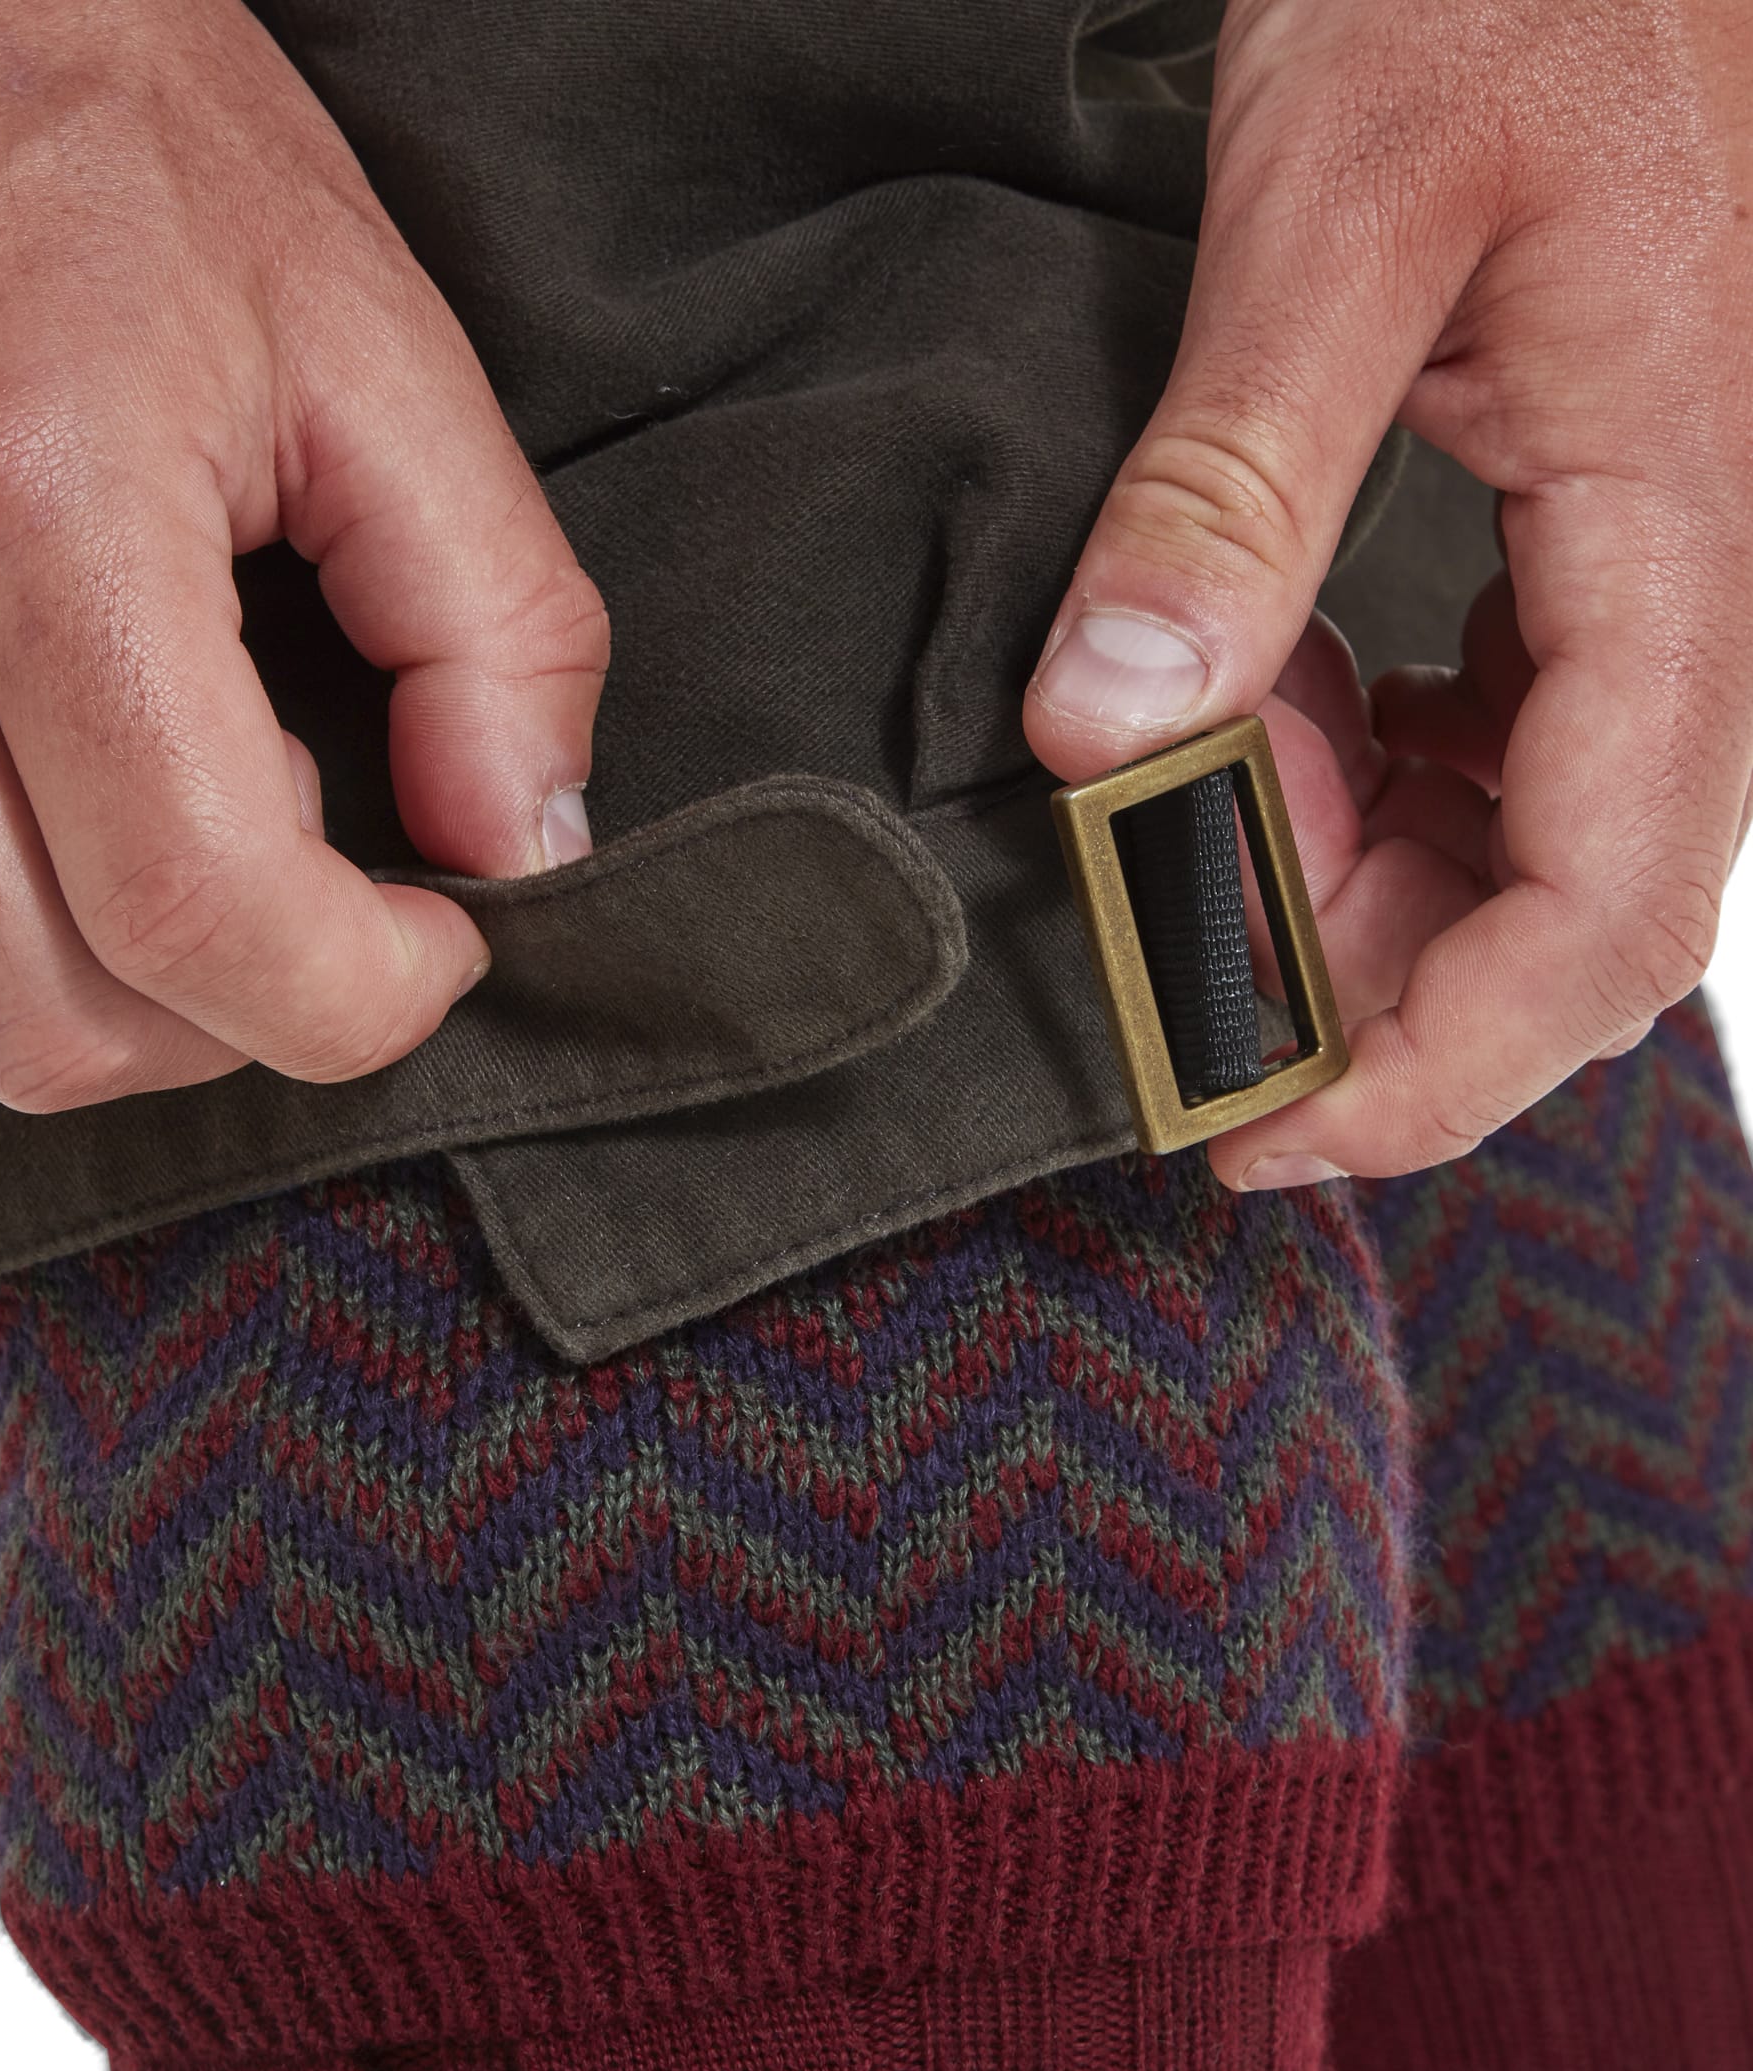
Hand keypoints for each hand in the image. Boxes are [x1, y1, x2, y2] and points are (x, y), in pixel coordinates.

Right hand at [0, 0, 605, 1126]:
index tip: (432, 938)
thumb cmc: (104, 150)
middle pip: (51, 1023)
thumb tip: (520, 850)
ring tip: (144, 840)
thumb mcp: (368, 338)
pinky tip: (1, 859)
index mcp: (30, 504)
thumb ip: (494, 618)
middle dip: (231, 1016)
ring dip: (78, 1013)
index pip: (199, 912)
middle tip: (297, 870)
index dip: (359, 995)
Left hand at [1023, 0, 1752, 1187]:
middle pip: (1568, 911)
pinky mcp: (1589, 536)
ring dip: (1357, 873)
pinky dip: (1374, 772)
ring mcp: (1653, 564)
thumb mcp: (1336, 204)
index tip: (1256, 1129)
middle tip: (1175, 942)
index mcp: (1679, 535)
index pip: (1604, 914)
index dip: (1436, 1068)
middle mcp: (1699, 581)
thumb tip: (1114, 734)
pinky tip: (1280, 713)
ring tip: (1208, 791)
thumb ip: (1235, 484)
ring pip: (1533, 838)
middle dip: (1368, 979)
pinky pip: (1505, 736)